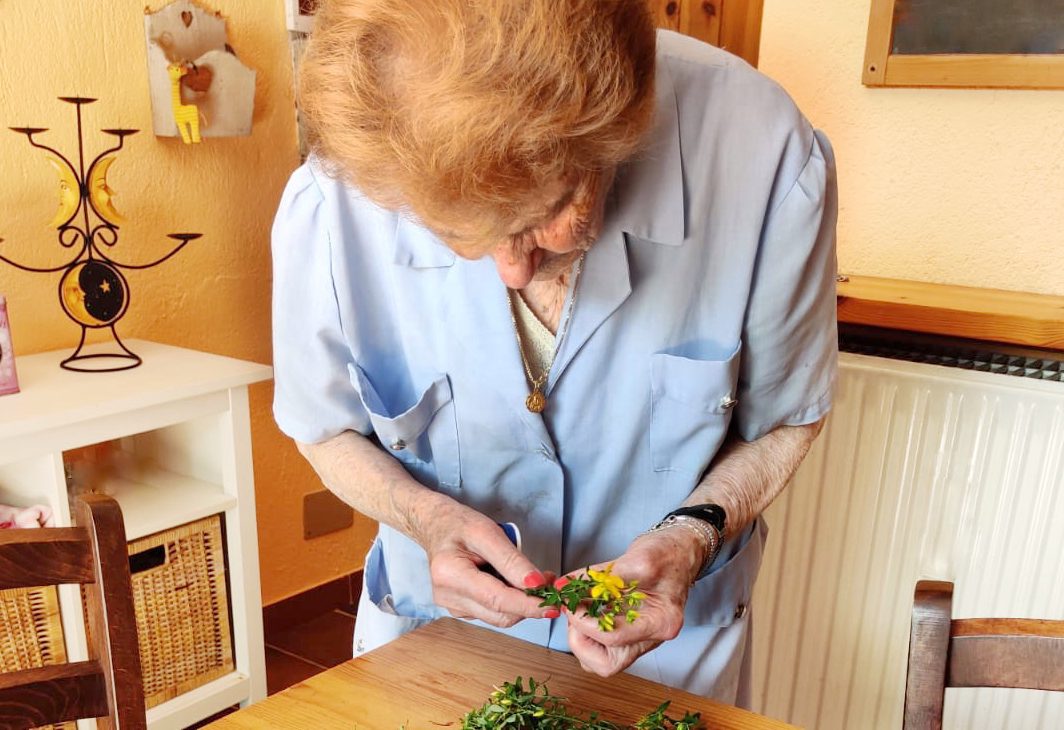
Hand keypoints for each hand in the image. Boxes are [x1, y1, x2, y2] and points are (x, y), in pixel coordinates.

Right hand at [417, 497, 556, 627]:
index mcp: (450, 575)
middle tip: (548, 581)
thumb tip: (537, 584)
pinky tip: (512, 582)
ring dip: (521, 603)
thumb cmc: (460, 525)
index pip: (496, 599)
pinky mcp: (459, 610)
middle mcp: (447, 597)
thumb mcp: (488, 532)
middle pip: (500, 614)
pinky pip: (492, 613)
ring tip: (533, 579)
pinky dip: (509, 602)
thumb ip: (512, 560)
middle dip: (529, 604)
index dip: (527, 605)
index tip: (553, 605)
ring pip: (498, 617)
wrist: (437, 527)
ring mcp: (452, 607)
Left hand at [564, 527, 703, 675]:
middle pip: (606, 664)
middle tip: (574, 610)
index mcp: (661, 622)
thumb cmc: (667, 553)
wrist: (681, 552)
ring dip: (582, 639)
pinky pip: (602, 647)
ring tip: (580, 608)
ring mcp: (640, 638)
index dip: (583, 622)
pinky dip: (586, 632)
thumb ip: (601, 575)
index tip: (570, 603)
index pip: (613, 638)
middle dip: (580, 639)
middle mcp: (651, 638)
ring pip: (601, 661)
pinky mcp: (630, 632)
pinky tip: (585, 608)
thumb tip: (566, 585)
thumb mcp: (638, 558)